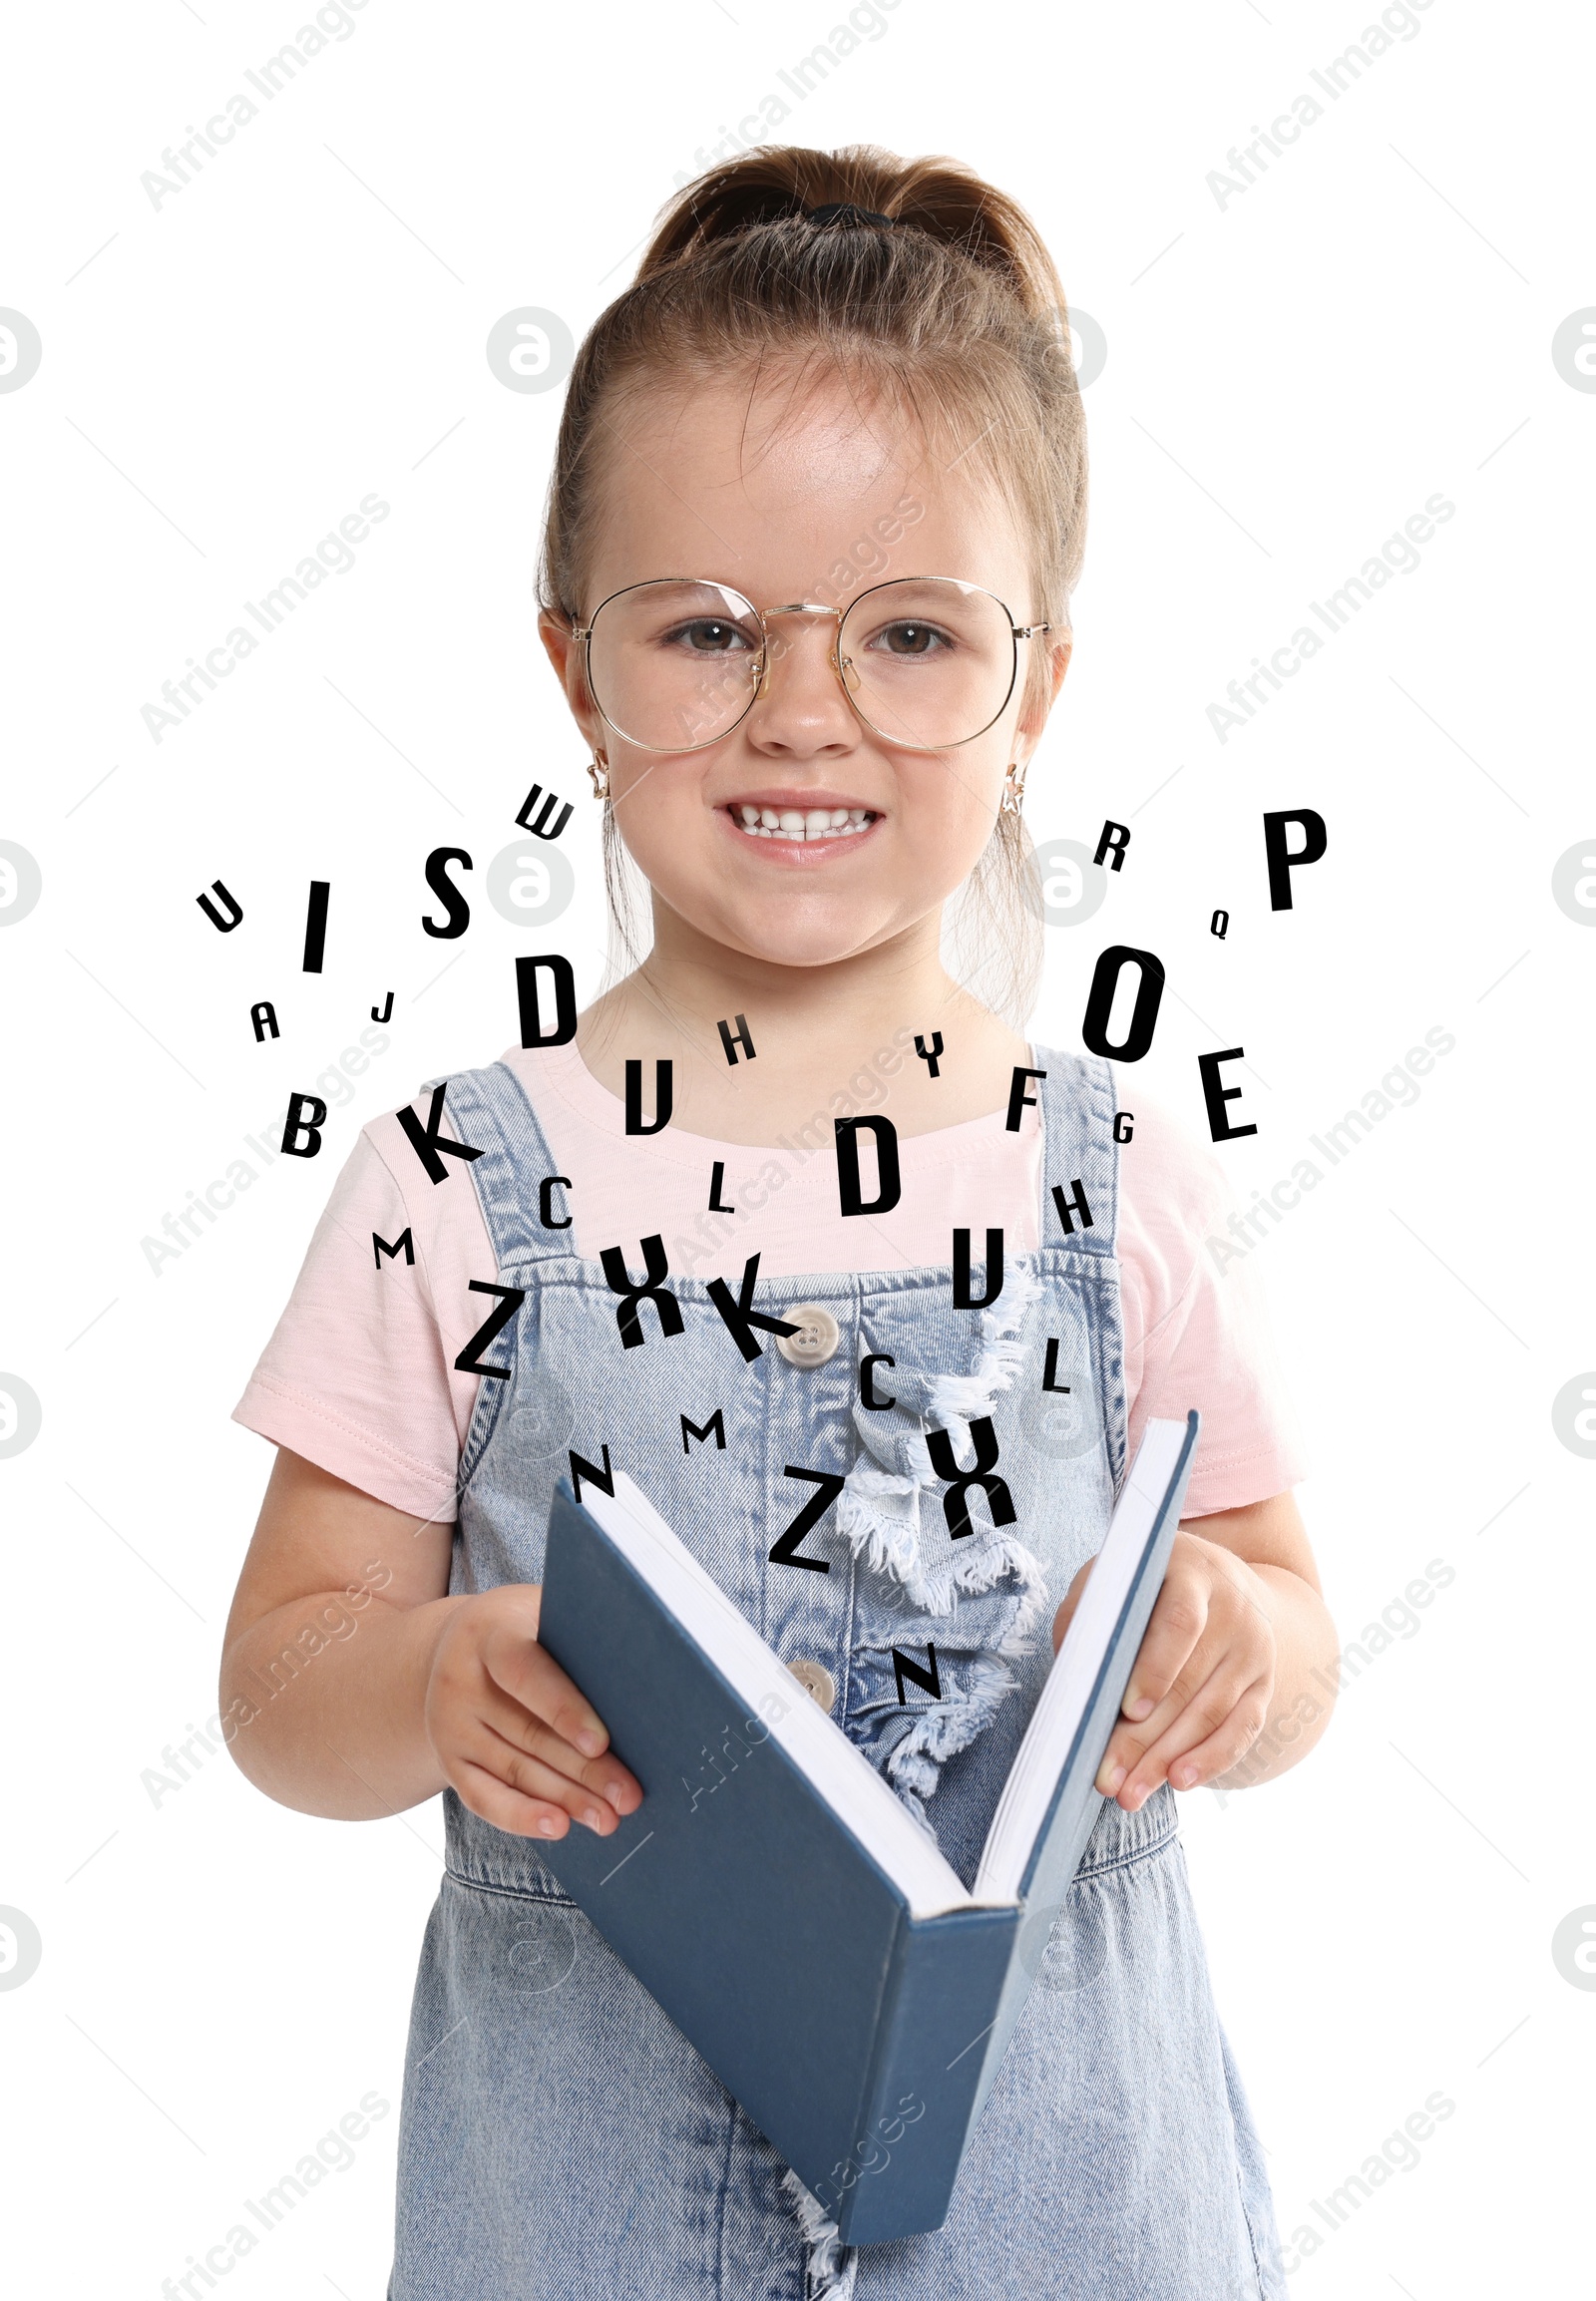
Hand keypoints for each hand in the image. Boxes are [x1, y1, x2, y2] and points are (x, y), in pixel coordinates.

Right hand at [423, 1583, 642, 1838]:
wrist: (454, 1649)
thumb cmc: (523, 1630)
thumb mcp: (540, 1613)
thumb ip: (579, 1637)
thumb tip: (647, 1667)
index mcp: (490, 1633)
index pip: (525, 1672)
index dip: (562, 1708)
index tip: (600, 1743)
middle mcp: (460, 1681)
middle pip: (529, 1733)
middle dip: (584, 1770)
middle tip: (629, 1796)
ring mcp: (449, 1724)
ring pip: (514, 1769)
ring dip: (566, 1799)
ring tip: (609, 1818)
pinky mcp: (449, 1761)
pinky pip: (483, 1797)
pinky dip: (522, 1817)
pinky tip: (559, 1826)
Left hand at [1051, 1529, 1276, 1808]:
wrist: (1222, 1583)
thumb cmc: (1147, 1589)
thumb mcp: (1115, 1584)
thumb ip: (1089, 1617)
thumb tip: (1075, 1677)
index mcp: (1192, 1572)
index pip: (1181, 1622)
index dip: (1156, 1668)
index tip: (1128, 1710)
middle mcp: (1233, 1608)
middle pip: (1191, 1681)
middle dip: (1146, 1737)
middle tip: (1108, 1778)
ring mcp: (1254, 1647)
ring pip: (1213, 1713)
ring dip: (1169, 1759)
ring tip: (1131, 1793)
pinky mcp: (1264, 1683)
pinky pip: (1242, 1729)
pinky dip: (1211, 1760)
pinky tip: (1180, 1782)